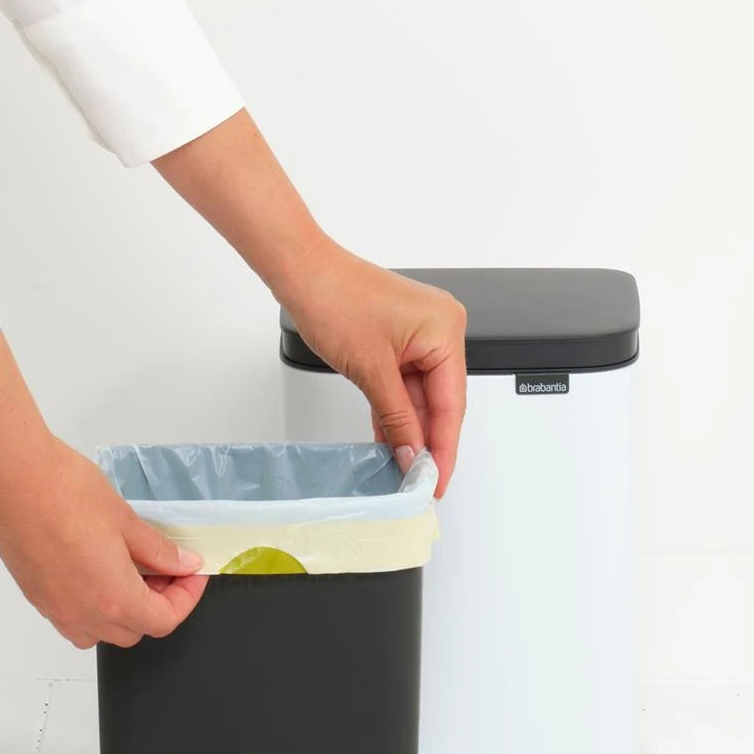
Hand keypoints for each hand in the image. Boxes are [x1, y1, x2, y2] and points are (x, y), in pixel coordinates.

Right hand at [0, 335, 206, 649]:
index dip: (186, 598)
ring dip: (125, 612)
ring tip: (133, 571)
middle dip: (158, 605)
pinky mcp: (36, 596)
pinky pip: (74, 619)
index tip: (191, 573)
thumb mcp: (125, 520)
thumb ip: (158, 550)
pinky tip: (100, 570)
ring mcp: (55, 609)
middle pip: (135, 632)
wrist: (8, 477)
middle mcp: (82, 614)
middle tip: (166, 568)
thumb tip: (183, 564)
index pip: (164, 621)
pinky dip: (95, 607)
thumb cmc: (64, 491)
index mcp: (113, 598)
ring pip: (102, 632)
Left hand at [151, 115, 466, 494]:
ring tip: (405, 468)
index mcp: (445, 330)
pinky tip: (393, 441)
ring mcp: (420, 333)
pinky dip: (397, 412)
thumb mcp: (371, 371)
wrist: (301, 271)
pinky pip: (406, 384)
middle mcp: (440, 328)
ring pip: (421, 396)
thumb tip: (412, 453)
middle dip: (428, 442)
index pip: (452, 404)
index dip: (445, 447)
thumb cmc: (334, 298)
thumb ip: (397, 418)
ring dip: (411, 430)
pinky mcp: (400, 338)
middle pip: (441, 401)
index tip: (438, 480)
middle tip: (422, 481)